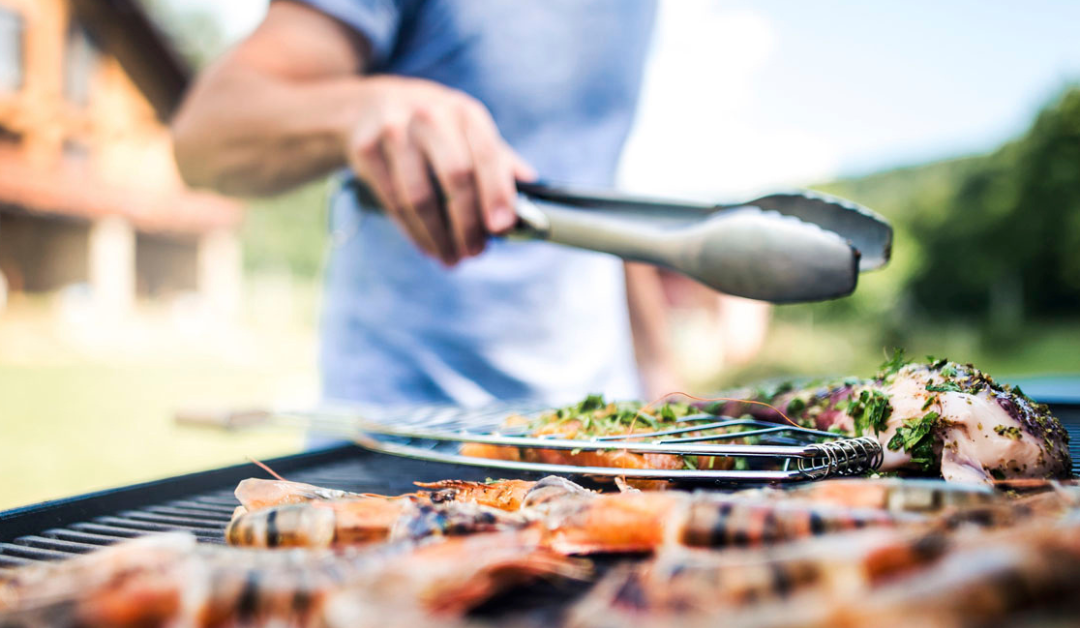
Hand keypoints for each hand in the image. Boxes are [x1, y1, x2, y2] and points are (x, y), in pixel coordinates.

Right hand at [343, 77, 535, 264]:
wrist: (366, 106)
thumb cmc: (431, 125)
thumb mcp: (465, 129)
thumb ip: (497, 157)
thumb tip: (532, 185)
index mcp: (464, 112)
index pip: (487, 155)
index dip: (497, 194)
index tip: (502, 228)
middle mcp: (430, 116)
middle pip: (455, 178)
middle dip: (468, 223)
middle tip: (476, 252)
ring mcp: (395, 131)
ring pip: (419, 197)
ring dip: (439, 236)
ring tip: (452, 258)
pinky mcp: (366, 150)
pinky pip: (393, 203)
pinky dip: (414, 233)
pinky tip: (428, 247)